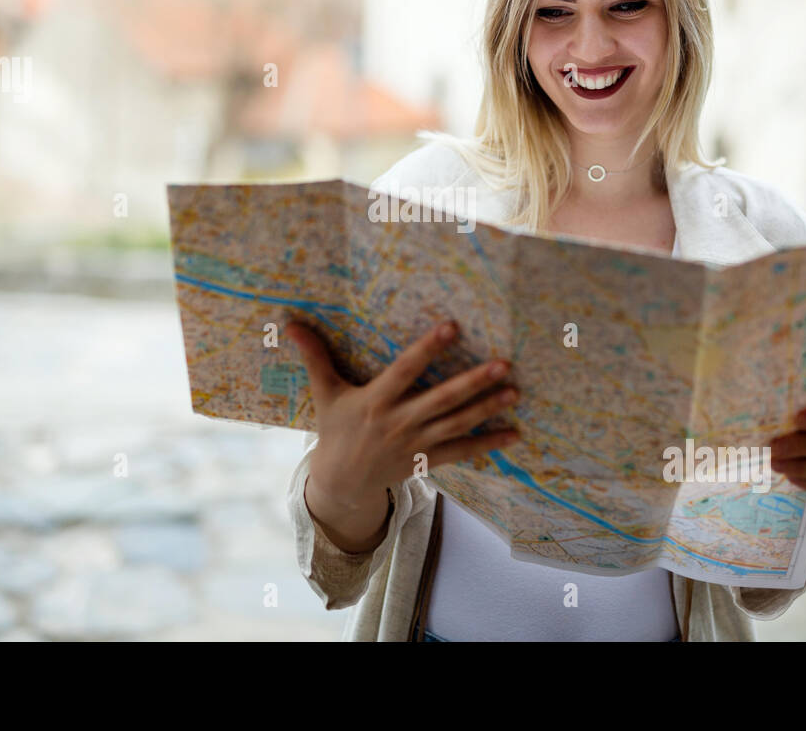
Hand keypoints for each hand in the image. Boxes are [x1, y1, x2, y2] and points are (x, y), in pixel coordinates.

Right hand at [287, 318, 520, 508]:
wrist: (341, 481)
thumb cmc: (335, 429)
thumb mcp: (325, 393)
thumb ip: (315, 357)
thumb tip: (290, 324)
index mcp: (376, 400)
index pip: (406, 369)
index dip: (428, 348)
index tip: (452, 326)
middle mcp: (399, 421)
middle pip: (442, 400)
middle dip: (474, 382)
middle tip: (503, 364)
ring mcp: (416, 443)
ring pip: (457, 424)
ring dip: (487, 409)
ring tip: (514, 392)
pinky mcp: (427, 460)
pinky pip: (462, 452)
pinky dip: (489, 444)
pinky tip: (514, 433)